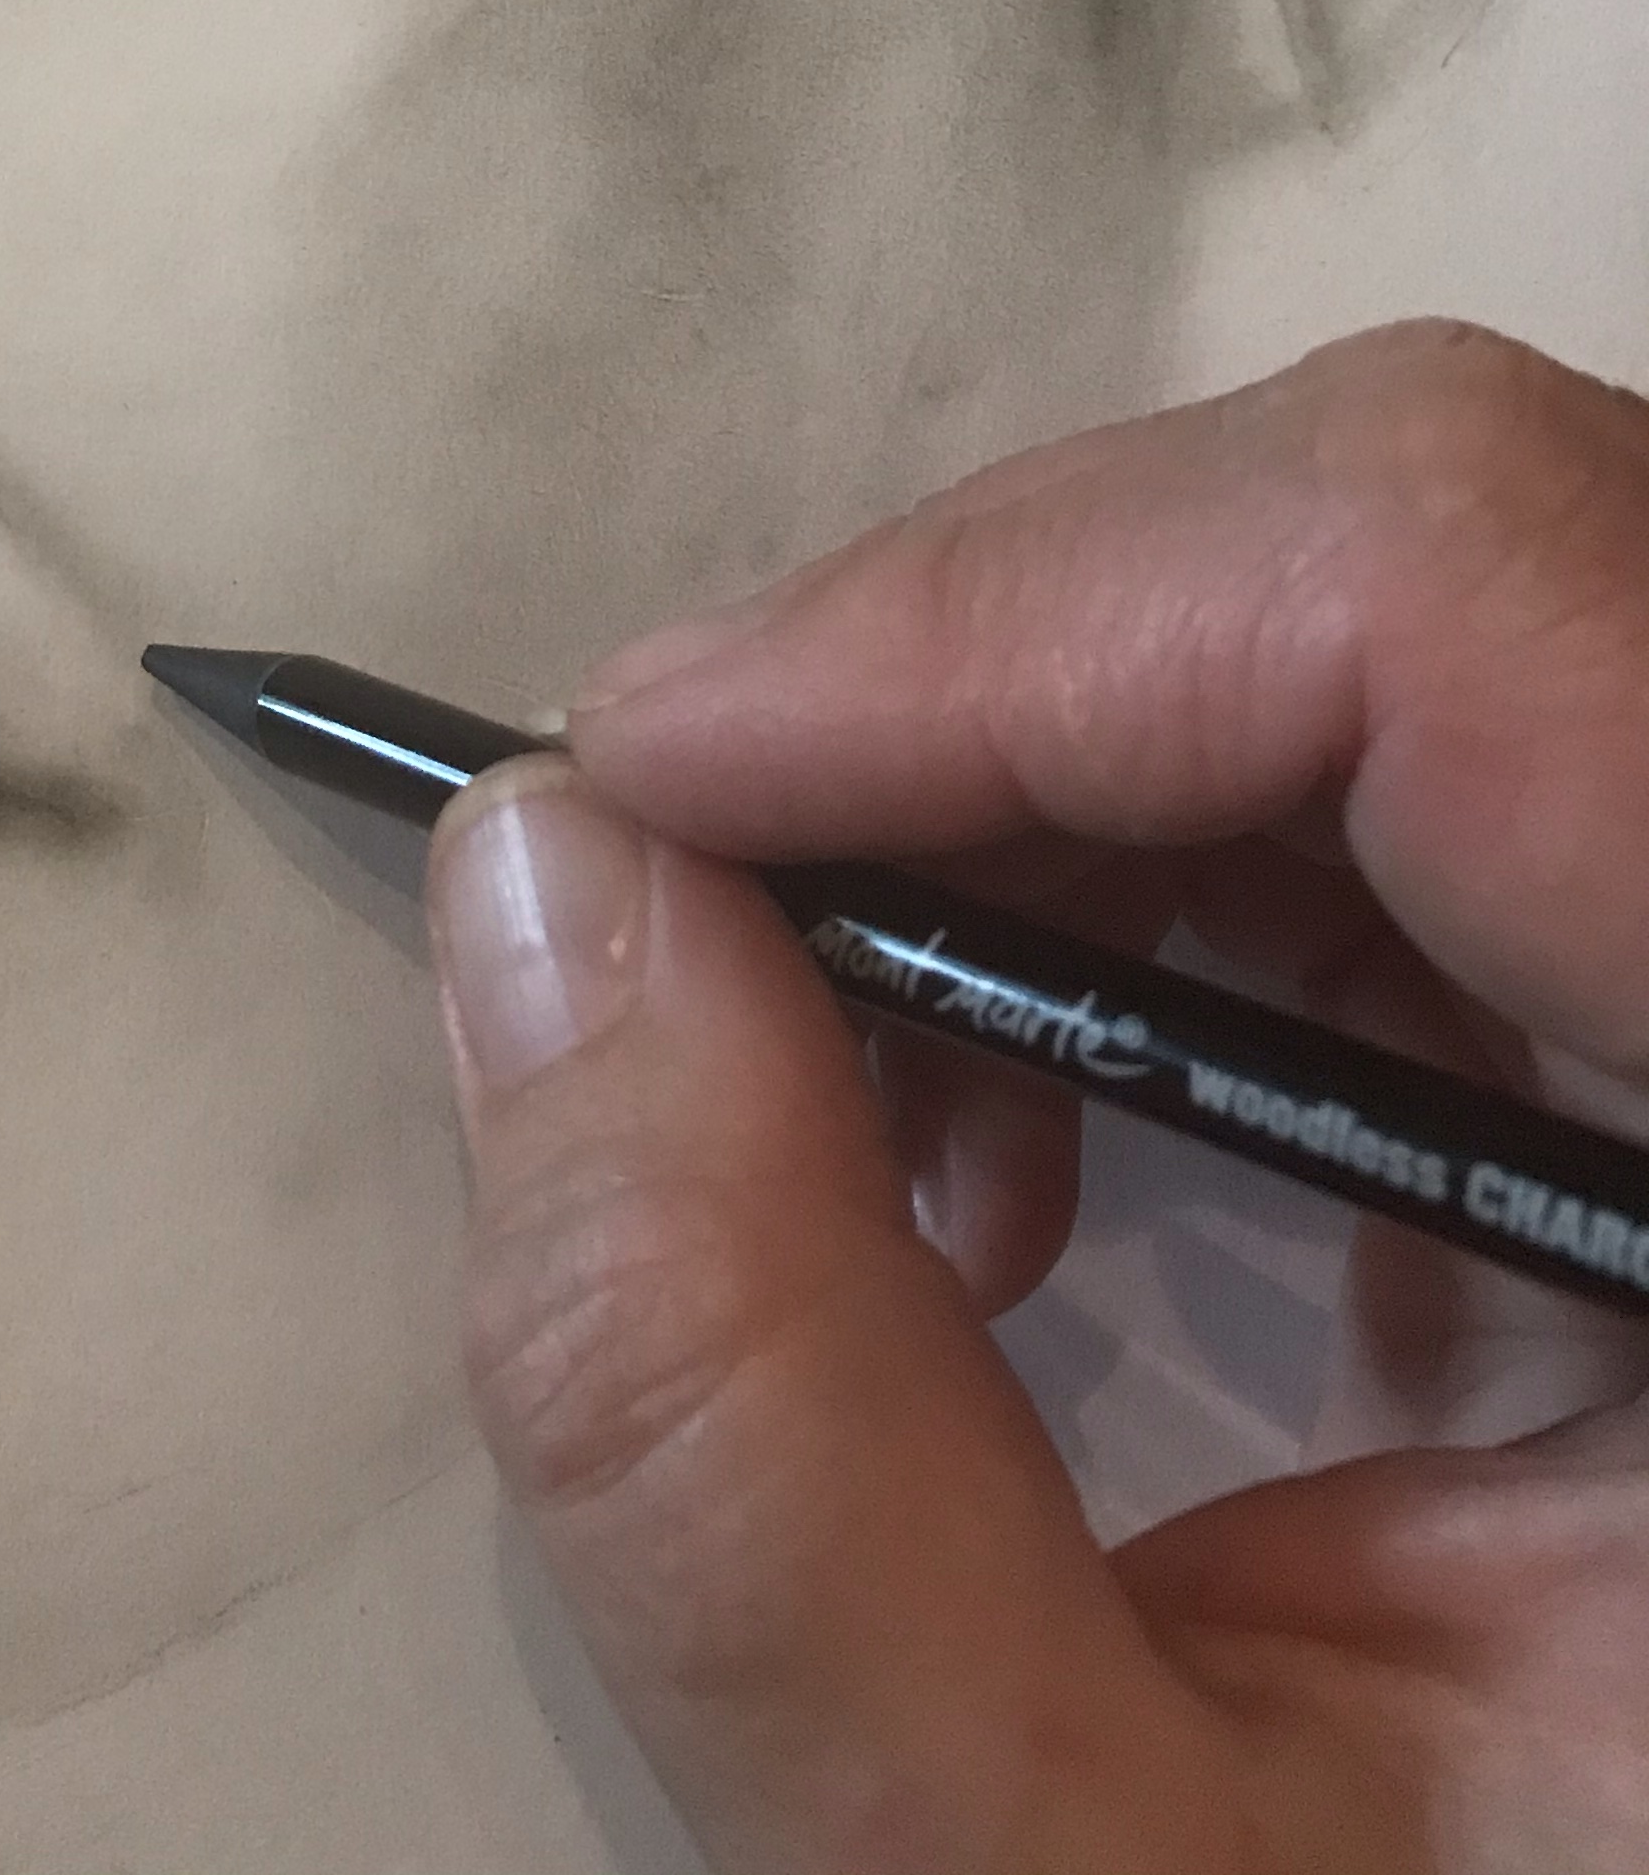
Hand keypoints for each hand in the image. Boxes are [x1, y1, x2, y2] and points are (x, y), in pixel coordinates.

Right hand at [425, 322, 1648, 1873]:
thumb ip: (777, 1449)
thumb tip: (534, 895)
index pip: (1471, 596)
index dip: (1020, 614)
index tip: (654, 782)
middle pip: (1441, 555)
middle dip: (986, 689)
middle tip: (684, 917)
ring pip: (1423, 622)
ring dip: (1045, 797)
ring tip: (847, 1108)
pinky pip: (1448, 775)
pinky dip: (1161, 886)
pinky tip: (1023, 1156)